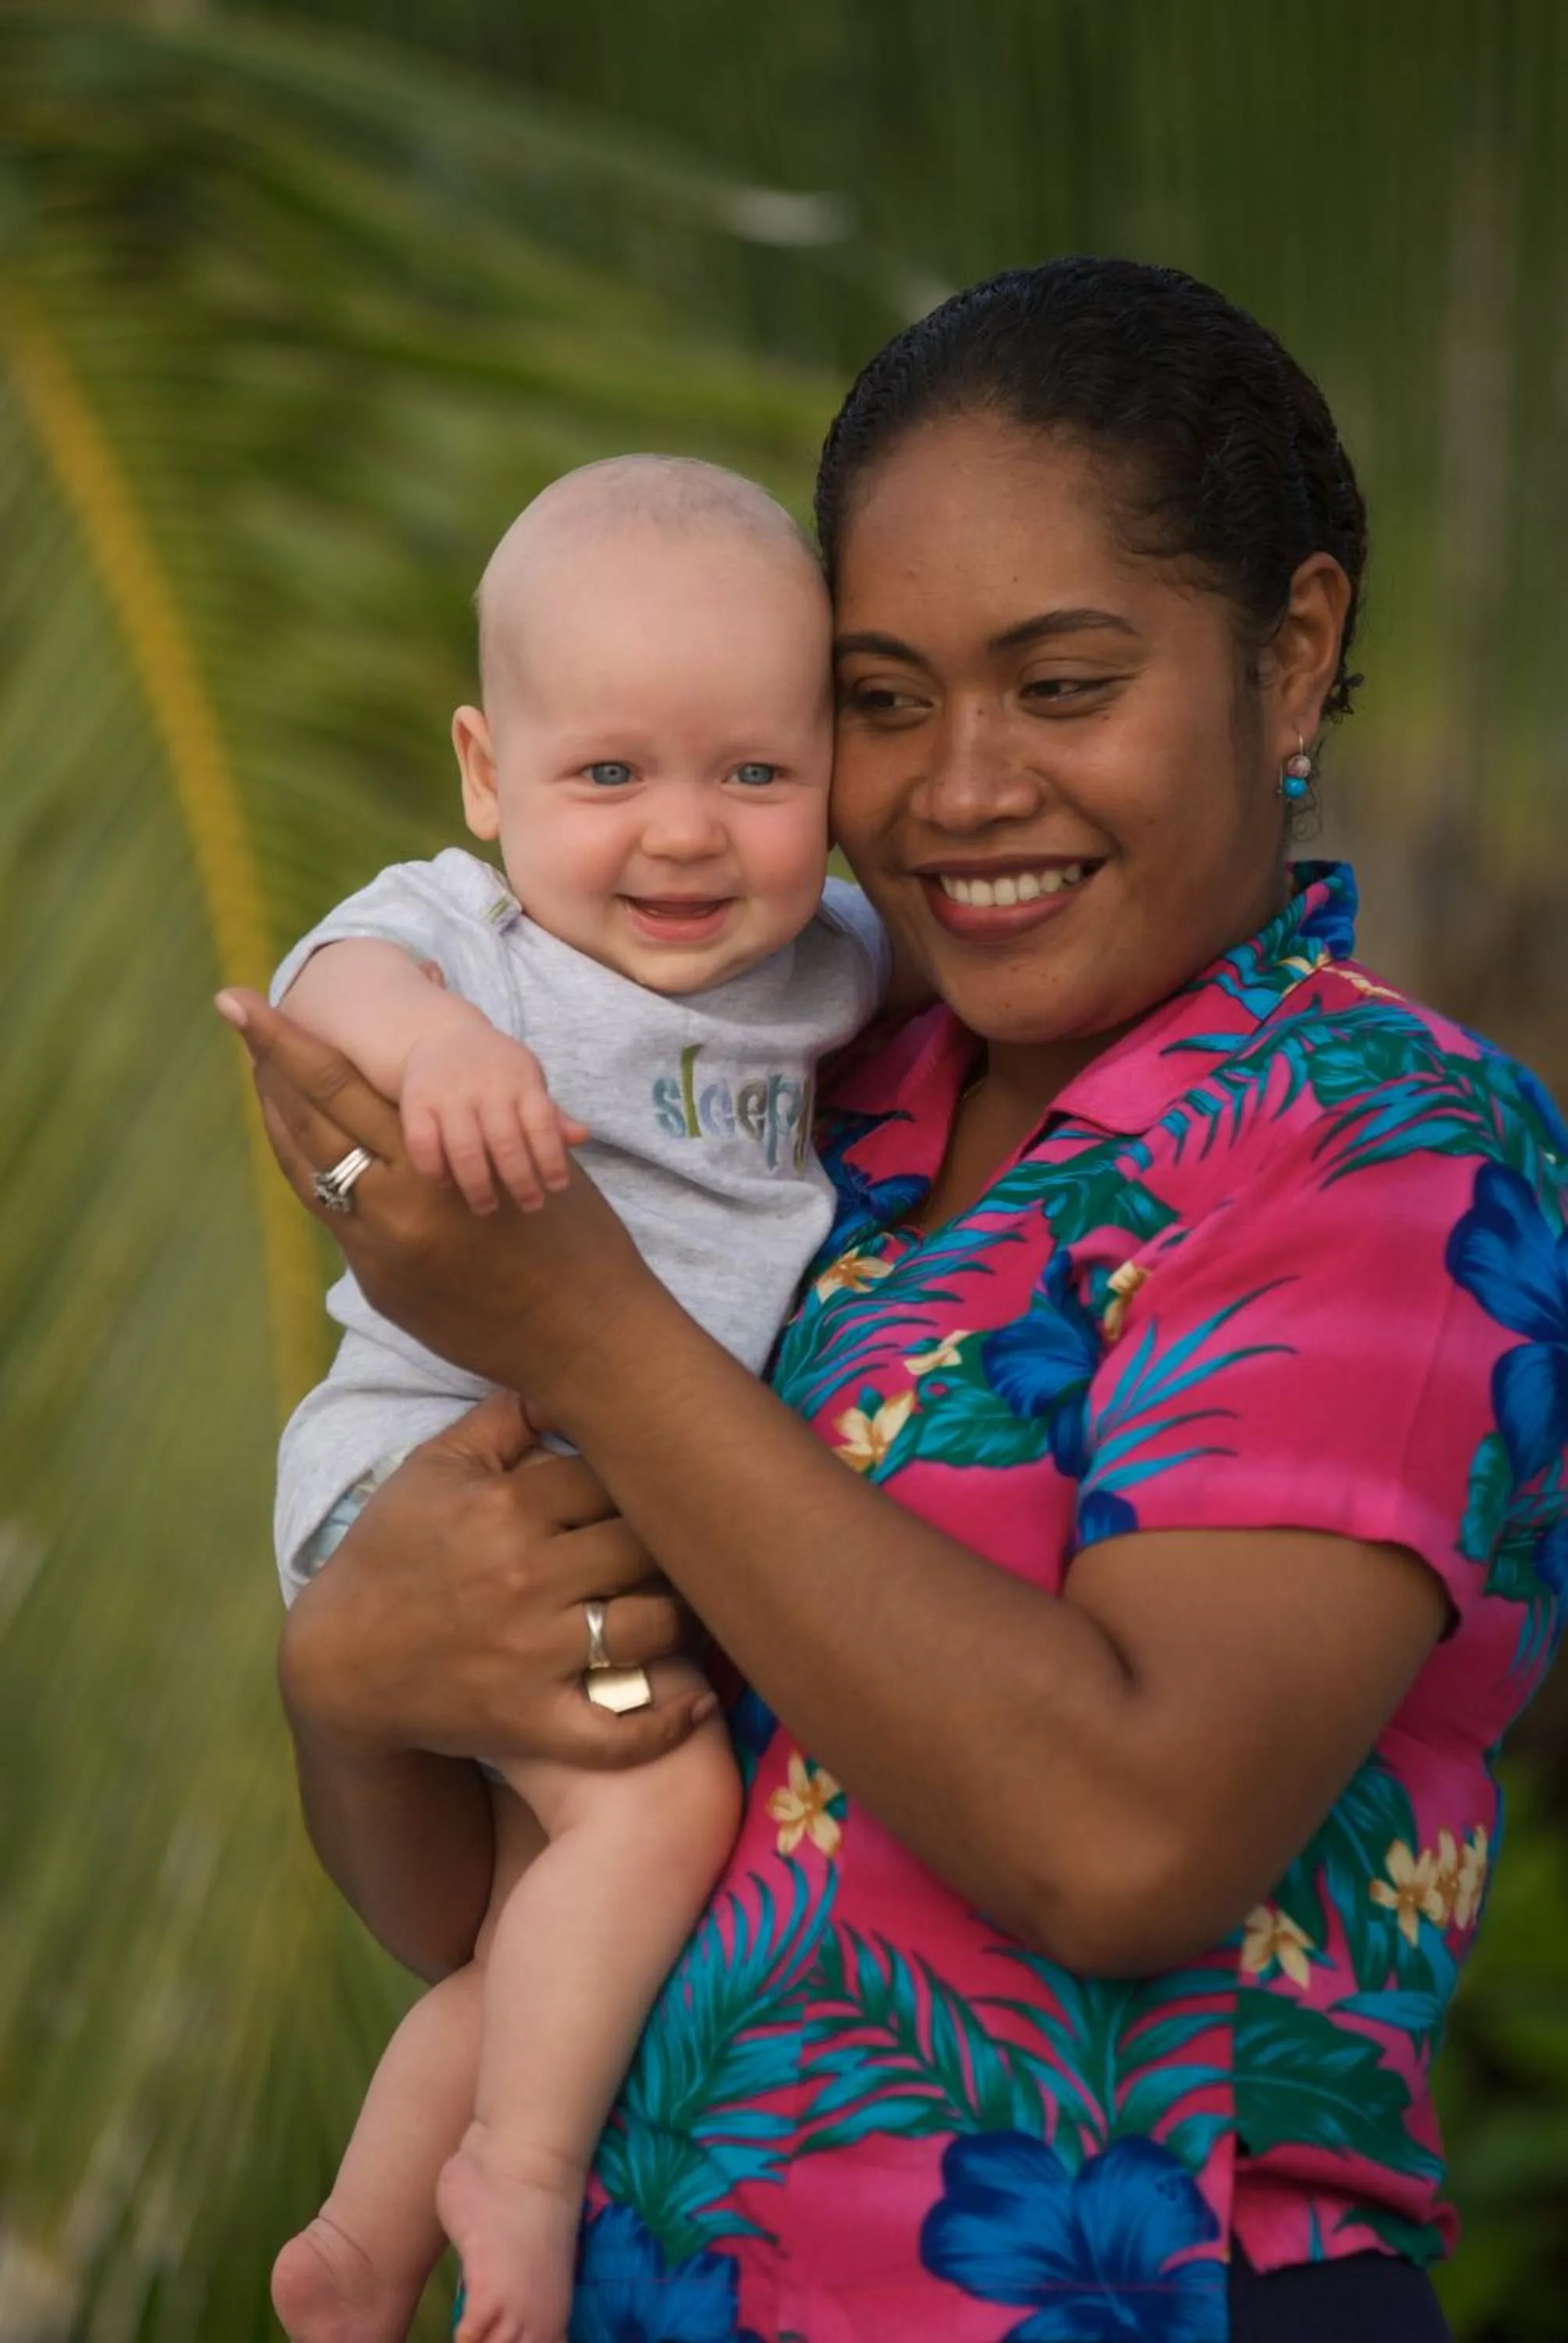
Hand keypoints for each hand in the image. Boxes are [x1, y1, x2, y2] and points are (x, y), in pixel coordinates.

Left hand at [215, 987, 662, 1404]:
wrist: (584, 1339)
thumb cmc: (576, 1238)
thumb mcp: (526, 1158)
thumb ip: (473, 1114)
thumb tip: (437, 1059)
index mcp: (430, 1167)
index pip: (335, 1086)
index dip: (282, 1040)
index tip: (238, 1000)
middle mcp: (390, 1209)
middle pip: (306, 1119)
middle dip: (268, 1061)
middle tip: (235, 1009)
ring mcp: (377, 1254)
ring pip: (306, 1170)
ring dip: (281, 1116)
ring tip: (263, 1073)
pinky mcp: (378, 1287)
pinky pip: (331, 1215)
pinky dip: (311, 1169)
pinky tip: (305, 1142)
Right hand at [281, 1391, 709, 1766]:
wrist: (337, 1662)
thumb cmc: (389, 1555)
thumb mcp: (432, 1470)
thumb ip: (504, 1417)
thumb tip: (564, 1375)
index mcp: (507, 1507)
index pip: (617, 1478)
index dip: (648, 1480)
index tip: (665, 1487)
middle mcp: (527, 1576)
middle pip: (648, 1546)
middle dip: (678, 1542)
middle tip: (698, 1544)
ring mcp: (533, 1654)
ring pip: (655, 1625)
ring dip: (687, 1615)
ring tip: (698, 1603)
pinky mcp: (531, 1722)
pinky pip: (618, 1734)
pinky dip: (667, 1723)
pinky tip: (698, 1700)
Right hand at [401, 1023, 589, 1214]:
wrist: (440, 1034)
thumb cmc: (495, 1068)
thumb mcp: (527, 1080)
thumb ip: (551, 1114)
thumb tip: (582, 1137)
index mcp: (520, 1081)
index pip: (541, 1124)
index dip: (551, 1159)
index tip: (557, 1187)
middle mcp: (486, 1087)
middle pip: (505, 1142)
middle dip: (520, 1181)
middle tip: (529, 1205)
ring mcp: (449, 1094)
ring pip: (464, 1148)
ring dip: (477, 1184)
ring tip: (486, 1206)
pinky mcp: (416, 1102)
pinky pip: (422, 1143)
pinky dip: (434, 1168)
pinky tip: (446, 1182)